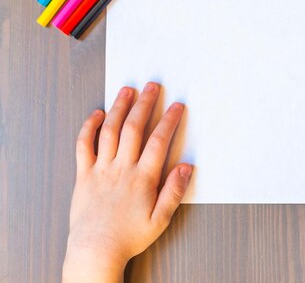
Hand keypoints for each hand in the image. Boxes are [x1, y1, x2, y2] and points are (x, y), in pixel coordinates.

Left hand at [63, 83, 191, 282]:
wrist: (95, 252)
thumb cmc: (128, 238)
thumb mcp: (160, 220)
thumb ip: (174, 191)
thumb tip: (186, 168)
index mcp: (142, 178)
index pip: (159, 141)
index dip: (169, 120)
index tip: (176, 106)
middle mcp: (121, 169)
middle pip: (134, 128)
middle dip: (145, 104)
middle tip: (152, 86)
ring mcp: (100, 170)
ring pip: (109, 131)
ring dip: (119, 108)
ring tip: (127, 91)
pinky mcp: (84, 175)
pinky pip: (83, 146)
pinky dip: (89, 127)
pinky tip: (96, 115)